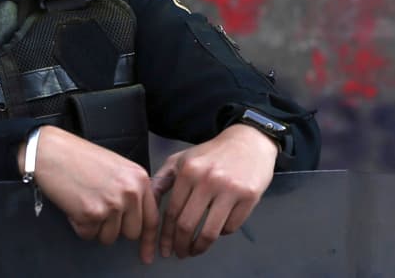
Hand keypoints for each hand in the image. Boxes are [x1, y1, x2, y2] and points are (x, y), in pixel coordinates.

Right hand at [18, 126, 159, 263]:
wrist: (53, 152)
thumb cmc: (81, 158)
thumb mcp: (119, 168)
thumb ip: (132, 190)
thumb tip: (135, 216)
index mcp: (140, 179)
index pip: (152, 218)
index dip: (149, 239)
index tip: (147, 254)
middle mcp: (130, 192)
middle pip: (132, 233)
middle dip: (116, 228)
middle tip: (101, 210)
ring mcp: (112, 204)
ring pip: (109, 237)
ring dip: (96, 227)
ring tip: (87, 202)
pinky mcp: (91, 214)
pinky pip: (88, 234)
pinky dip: (79, 225)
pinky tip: (75, 205)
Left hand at [150, 123, 278, 257]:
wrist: (249, 140)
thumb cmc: (212, 153)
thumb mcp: (182, 159)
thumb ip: (161, 181)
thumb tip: (145, 205)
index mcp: (189, 171)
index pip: (172, 212)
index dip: (166, 235)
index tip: (166, 247)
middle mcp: (208, 180)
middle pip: (187, 225)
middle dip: (180, 246)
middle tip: (181, 252)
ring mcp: (230, 189)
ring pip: (209, 232)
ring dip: (200, 247)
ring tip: (196, 250)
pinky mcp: (249, 196)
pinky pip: (231, 227)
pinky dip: (222, 233)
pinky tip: (218, 229)